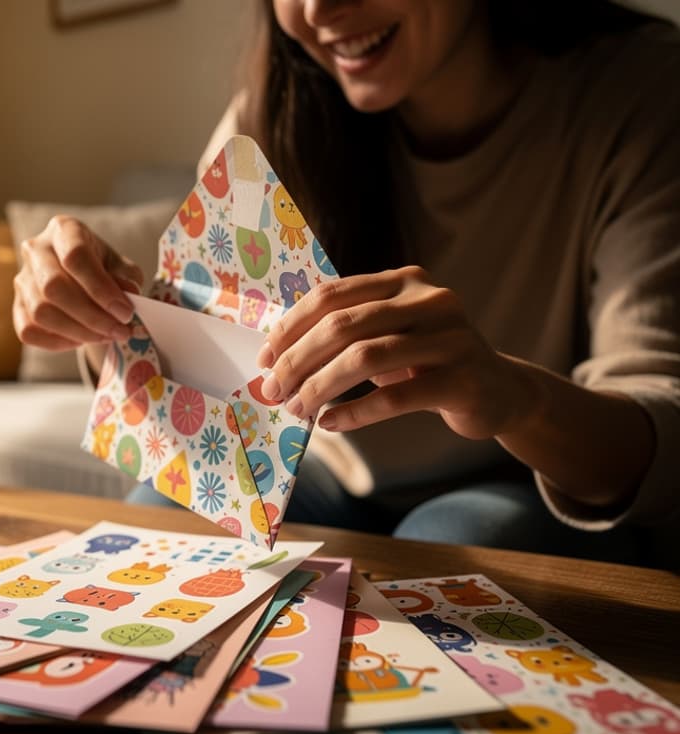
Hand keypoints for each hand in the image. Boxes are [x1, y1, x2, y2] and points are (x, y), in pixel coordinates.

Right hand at [12, 215, 143, 349]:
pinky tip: (80, 340)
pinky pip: (28, 331)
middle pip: (54, 287)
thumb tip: (129, 294)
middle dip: (91, 316)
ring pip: (41, 312)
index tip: (125, 312)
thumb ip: (125, 279)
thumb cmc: (103, 268)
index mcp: (63, 230)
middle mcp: (36, 250)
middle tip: (119, 331)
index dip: (101, 289)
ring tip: (105, 336)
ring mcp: (22, 278)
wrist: (82, 278)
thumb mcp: (121, 267)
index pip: (75, 257)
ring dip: (78, 332)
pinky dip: (57, 342)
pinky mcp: (17, 306)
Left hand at [257, 265, 539, 439]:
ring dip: (319, 387)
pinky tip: (330, 424)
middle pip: (343, 326)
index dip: (290, 327)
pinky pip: (394, 397)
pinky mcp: (461, 379)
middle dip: (297, 360)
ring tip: (297, 409)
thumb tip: (275, 356)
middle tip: (272, 390)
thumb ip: (345, 331)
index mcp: (405, 281)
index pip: (332, 296)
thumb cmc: (426, 362)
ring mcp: (450, 338)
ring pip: (364, 358)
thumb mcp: (389, 334)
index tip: (263, 358)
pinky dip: (354, 413)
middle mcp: (430, 300)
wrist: (499, 390)